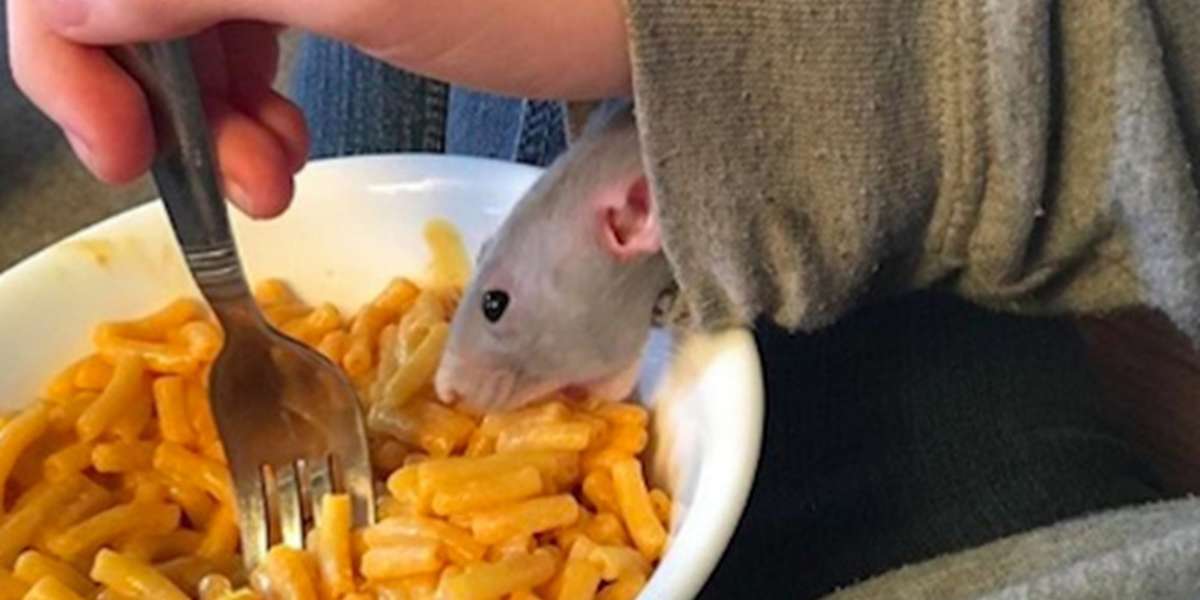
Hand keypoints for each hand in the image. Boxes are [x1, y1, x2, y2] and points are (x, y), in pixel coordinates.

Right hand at [8, 0, 630, 216]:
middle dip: (157, 98)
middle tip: (223, 182)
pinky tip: (282, 145)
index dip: (69, 57)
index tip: (124, 151)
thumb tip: (77, 6)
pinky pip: (240, 29)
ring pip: (184, 22)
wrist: (645, 10)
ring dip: (205, 112)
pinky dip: (246, 96)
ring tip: (270, 178)